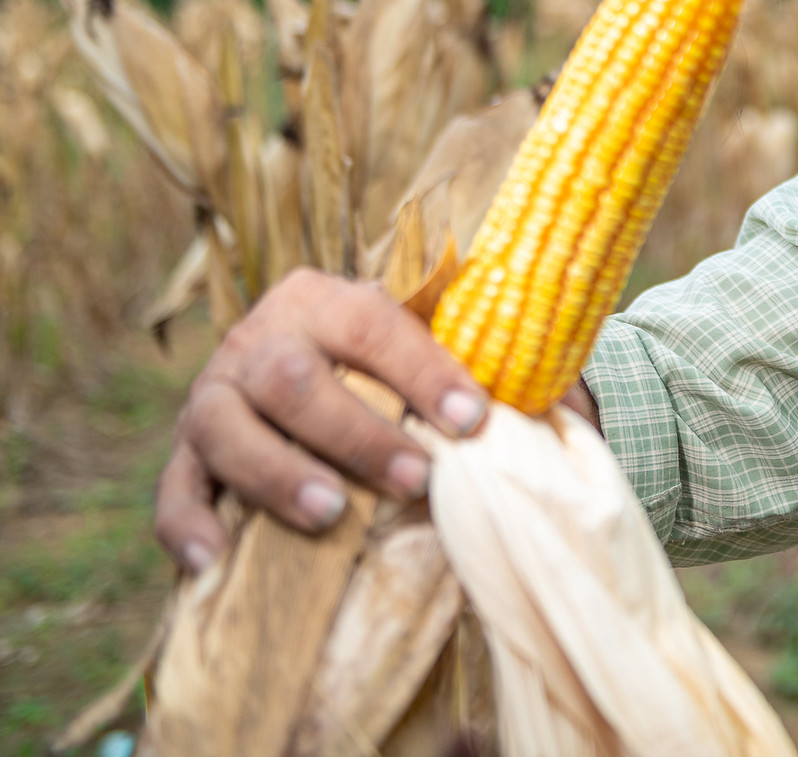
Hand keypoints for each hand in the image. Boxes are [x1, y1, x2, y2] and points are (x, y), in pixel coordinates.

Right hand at [154, 268, 489, 574]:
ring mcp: (212, 394)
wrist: (305, 360)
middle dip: (356, 433)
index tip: (472, 419)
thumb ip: (487, 367)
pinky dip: (186, 523)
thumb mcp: (428, 342)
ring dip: (277, 473)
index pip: (372, 325)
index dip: (423, 370)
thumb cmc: (388, 362)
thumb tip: (561, 407)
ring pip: (224, 427)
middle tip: (416, 478)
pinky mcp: (184, 452)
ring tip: (330, 514)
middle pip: (291, 379)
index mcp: (325, 299)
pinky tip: (213, 560)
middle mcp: (259, 338)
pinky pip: (173, 488)